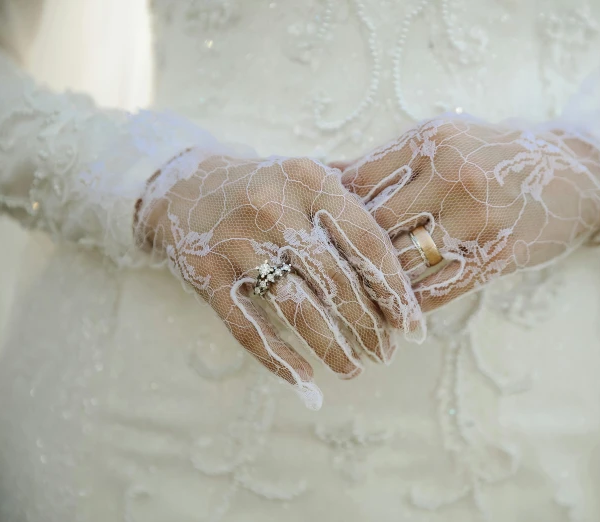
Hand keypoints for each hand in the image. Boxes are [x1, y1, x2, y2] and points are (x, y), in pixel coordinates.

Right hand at [137, 152, 423, 408]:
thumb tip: (416, 251)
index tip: (413, 325)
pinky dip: (277, 358)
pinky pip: (247, 327)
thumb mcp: (308, 177)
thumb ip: (356, 203)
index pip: (365, 240)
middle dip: (368, 325)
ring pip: (296, 308)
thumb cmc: (267, 189)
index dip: (394, 288)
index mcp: (308, 180)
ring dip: (331, 347)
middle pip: (335, 280)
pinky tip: (304, 379)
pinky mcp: (205, 274)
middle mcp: (273, 207)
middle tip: (387, 353)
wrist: (183, 187)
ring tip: (354, 370)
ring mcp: (236, 242)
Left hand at [340, 118, 599, 311]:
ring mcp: (478, 215)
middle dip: (343, 256)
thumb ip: (389, 161)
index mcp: (430, 139)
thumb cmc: (493, 157)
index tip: (309, 237)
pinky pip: (439, 289)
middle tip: (317, 283)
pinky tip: (392, 318)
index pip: (358, 181)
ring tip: (347, 307)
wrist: (574, 174)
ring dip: (373, 289)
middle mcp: (453, 173)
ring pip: (403, 263)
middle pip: (374, 226)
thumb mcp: (444, 141)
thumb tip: (323, 176)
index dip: (329, 213)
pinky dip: (410, 307)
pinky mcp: (499, 254)